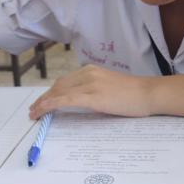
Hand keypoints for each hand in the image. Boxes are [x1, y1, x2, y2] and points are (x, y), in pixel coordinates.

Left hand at [29, 65, 156, 118]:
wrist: (149, 93)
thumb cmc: (135, 94)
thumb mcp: (110, 87)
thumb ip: (95, 90)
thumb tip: (83, 101)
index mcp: (92, 70)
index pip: (65, 81)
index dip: (51, 92)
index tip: (43, 101)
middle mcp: (87, 73)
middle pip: (58, 86)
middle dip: (44, 98)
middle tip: (34, 110)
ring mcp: (89, 84)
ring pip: (58, 92)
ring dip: (43, 103)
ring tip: (35, 113)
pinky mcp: (91, 96)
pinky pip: (64, 100)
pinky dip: (50, 105)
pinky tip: (42, 111)